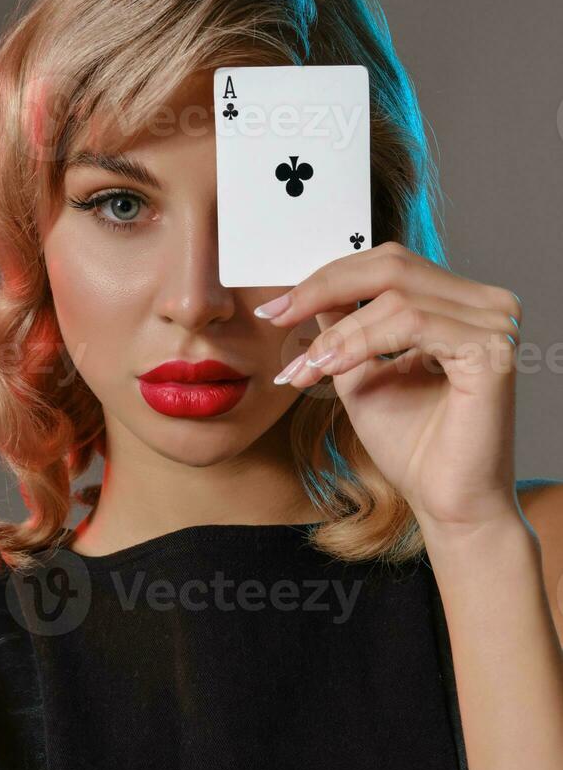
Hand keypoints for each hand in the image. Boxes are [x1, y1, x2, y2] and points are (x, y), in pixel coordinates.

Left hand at [255, 241, 522, 536]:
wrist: (445, 504)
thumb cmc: (413, 447)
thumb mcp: (361, 374)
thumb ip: (343, 328)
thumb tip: (308, 293)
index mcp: (460, 305)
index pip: (389, 265)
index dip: (328, 278)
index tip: (275, 307)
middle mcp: (485, 305)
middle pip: (392, 265)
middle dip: (323, 289)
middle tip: (277, 317)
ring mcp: (494, 323)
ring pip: (395, 297)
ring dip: (337, 333)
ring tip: (305, 367)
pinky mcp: (492, 350)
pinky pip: (412, 323)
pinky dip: (361, 341)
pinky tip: (331, 367)